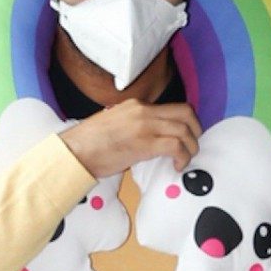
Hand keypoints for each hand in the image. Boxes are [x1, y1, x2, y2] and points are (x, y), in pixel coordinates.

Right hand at [59, 101, 202, 177]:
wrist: (74, 151)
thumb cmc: (89, 143)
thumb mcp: (114, 124)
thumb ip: (133, 125)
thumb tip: (148, 138)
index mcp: (135, 104)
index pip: (171, 106)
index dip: (185, 121)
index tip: (186, 135)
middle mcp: (143, 110)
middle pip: (185, 112)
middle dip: (196, 130)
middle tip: (193, 146)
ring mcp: (144, 125)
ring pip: (184, 129)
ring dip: (191, 147)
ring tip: (185, 160)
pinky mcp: (144, 143)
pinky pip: (176, 146)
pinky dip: (183, 157)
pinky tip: (177, 166)